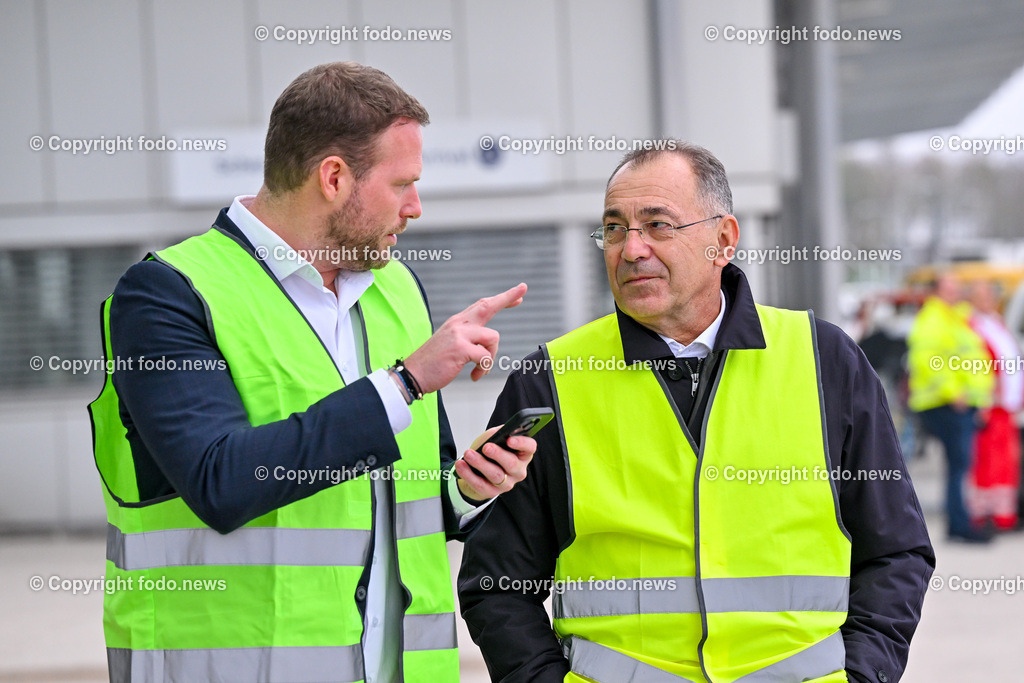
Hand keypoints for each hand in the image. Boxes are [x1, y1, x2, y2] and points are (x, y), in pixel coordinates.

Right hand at [404, 283, 526, 392]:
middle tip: (522, 290)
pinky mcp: (460, 348)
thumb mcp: (450, 344)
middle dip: (508, 297)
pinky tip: (474, 376)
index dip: (502, 299)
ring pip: (493, 337)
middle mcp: (459, 324)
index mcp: (457, 322)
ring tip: (479, 369)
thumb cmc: (432, 364)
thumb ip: (467, 338)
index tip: (518, 294)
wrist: (413, 374)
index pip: (482, 305)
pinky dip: (483, 369)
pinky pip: (485, 356)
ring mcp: (459, 334)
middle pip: (488, 306)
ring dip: (491, 356)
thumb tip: (485, 343)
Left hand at [455, 426, 535, 500]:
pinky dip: (469, 474)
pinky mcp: (492, 492)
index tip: (509, 439)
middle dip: (498, 454)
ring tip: (468, 454)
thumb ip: (498, 433)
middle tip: (486, 447)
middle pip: (512, 464)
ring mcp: (506, 483)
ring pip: (496, 475)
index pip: (530, 447)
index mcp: (522, 454)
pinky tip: (461, 465)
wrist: (476, 471)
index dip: (522, 443)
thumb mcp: (494, 438)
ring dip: (480, 463)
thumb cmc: (489, 453)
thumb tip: (497, 434)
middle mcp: (518, 470)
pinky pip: (481, 485)